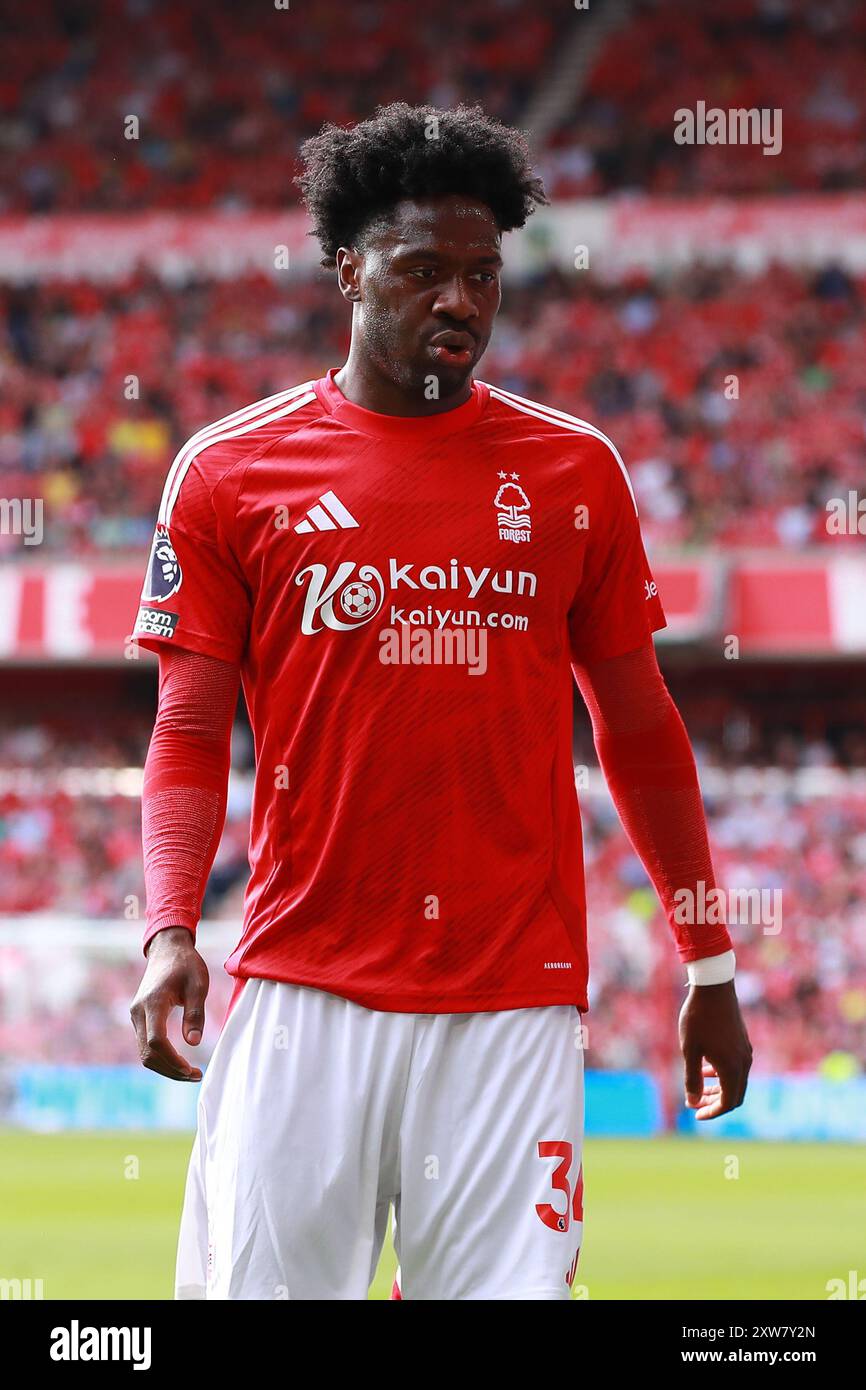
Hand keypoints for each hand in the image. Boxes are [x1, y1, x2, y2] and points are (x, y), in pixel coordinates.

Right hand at [130, 926, 208, 1081]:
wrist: (167, 949)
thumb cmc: (186, 964)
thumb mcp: (198, 984)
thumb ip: (195, 1013)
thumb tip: (193, 1043)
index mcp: (153, 1002)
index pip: (156, 1041)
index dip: (173, 1060)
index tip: (192, 1070)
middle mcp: (138, 1012)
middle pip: (148, 1053)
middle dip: (171, 1070)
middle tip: (195, 1076)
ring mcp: (136, 1016)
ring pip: (144, 1053)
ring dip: (165, 1067)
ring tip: (190, 1073)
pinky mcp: (139, 1019)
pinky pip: (145, 1045)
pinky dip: (160, 1058)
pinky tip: (179, 1062)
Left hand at [678, 980, 752, 1119]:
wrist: (714, 987)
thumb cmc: (698, 1018)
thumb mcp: (690, 1050)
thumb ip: (692, 1079)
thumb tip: (692, 1102)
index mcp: (732, 1068)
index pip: (727, 1102)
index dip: (712, 1112)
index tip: (695, 1114)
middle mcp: (743, 1062)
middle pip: (734, 1095)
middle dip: (715, 1103)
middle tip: (695, 1103)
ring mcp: (745, 1051)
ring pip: (736, 1081)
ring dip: (719, 1089)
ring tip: (700, 1088)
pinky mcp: (743, 1041)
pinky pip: (737, 1067)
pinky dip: (723, 1074)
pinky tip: (707, 1068)